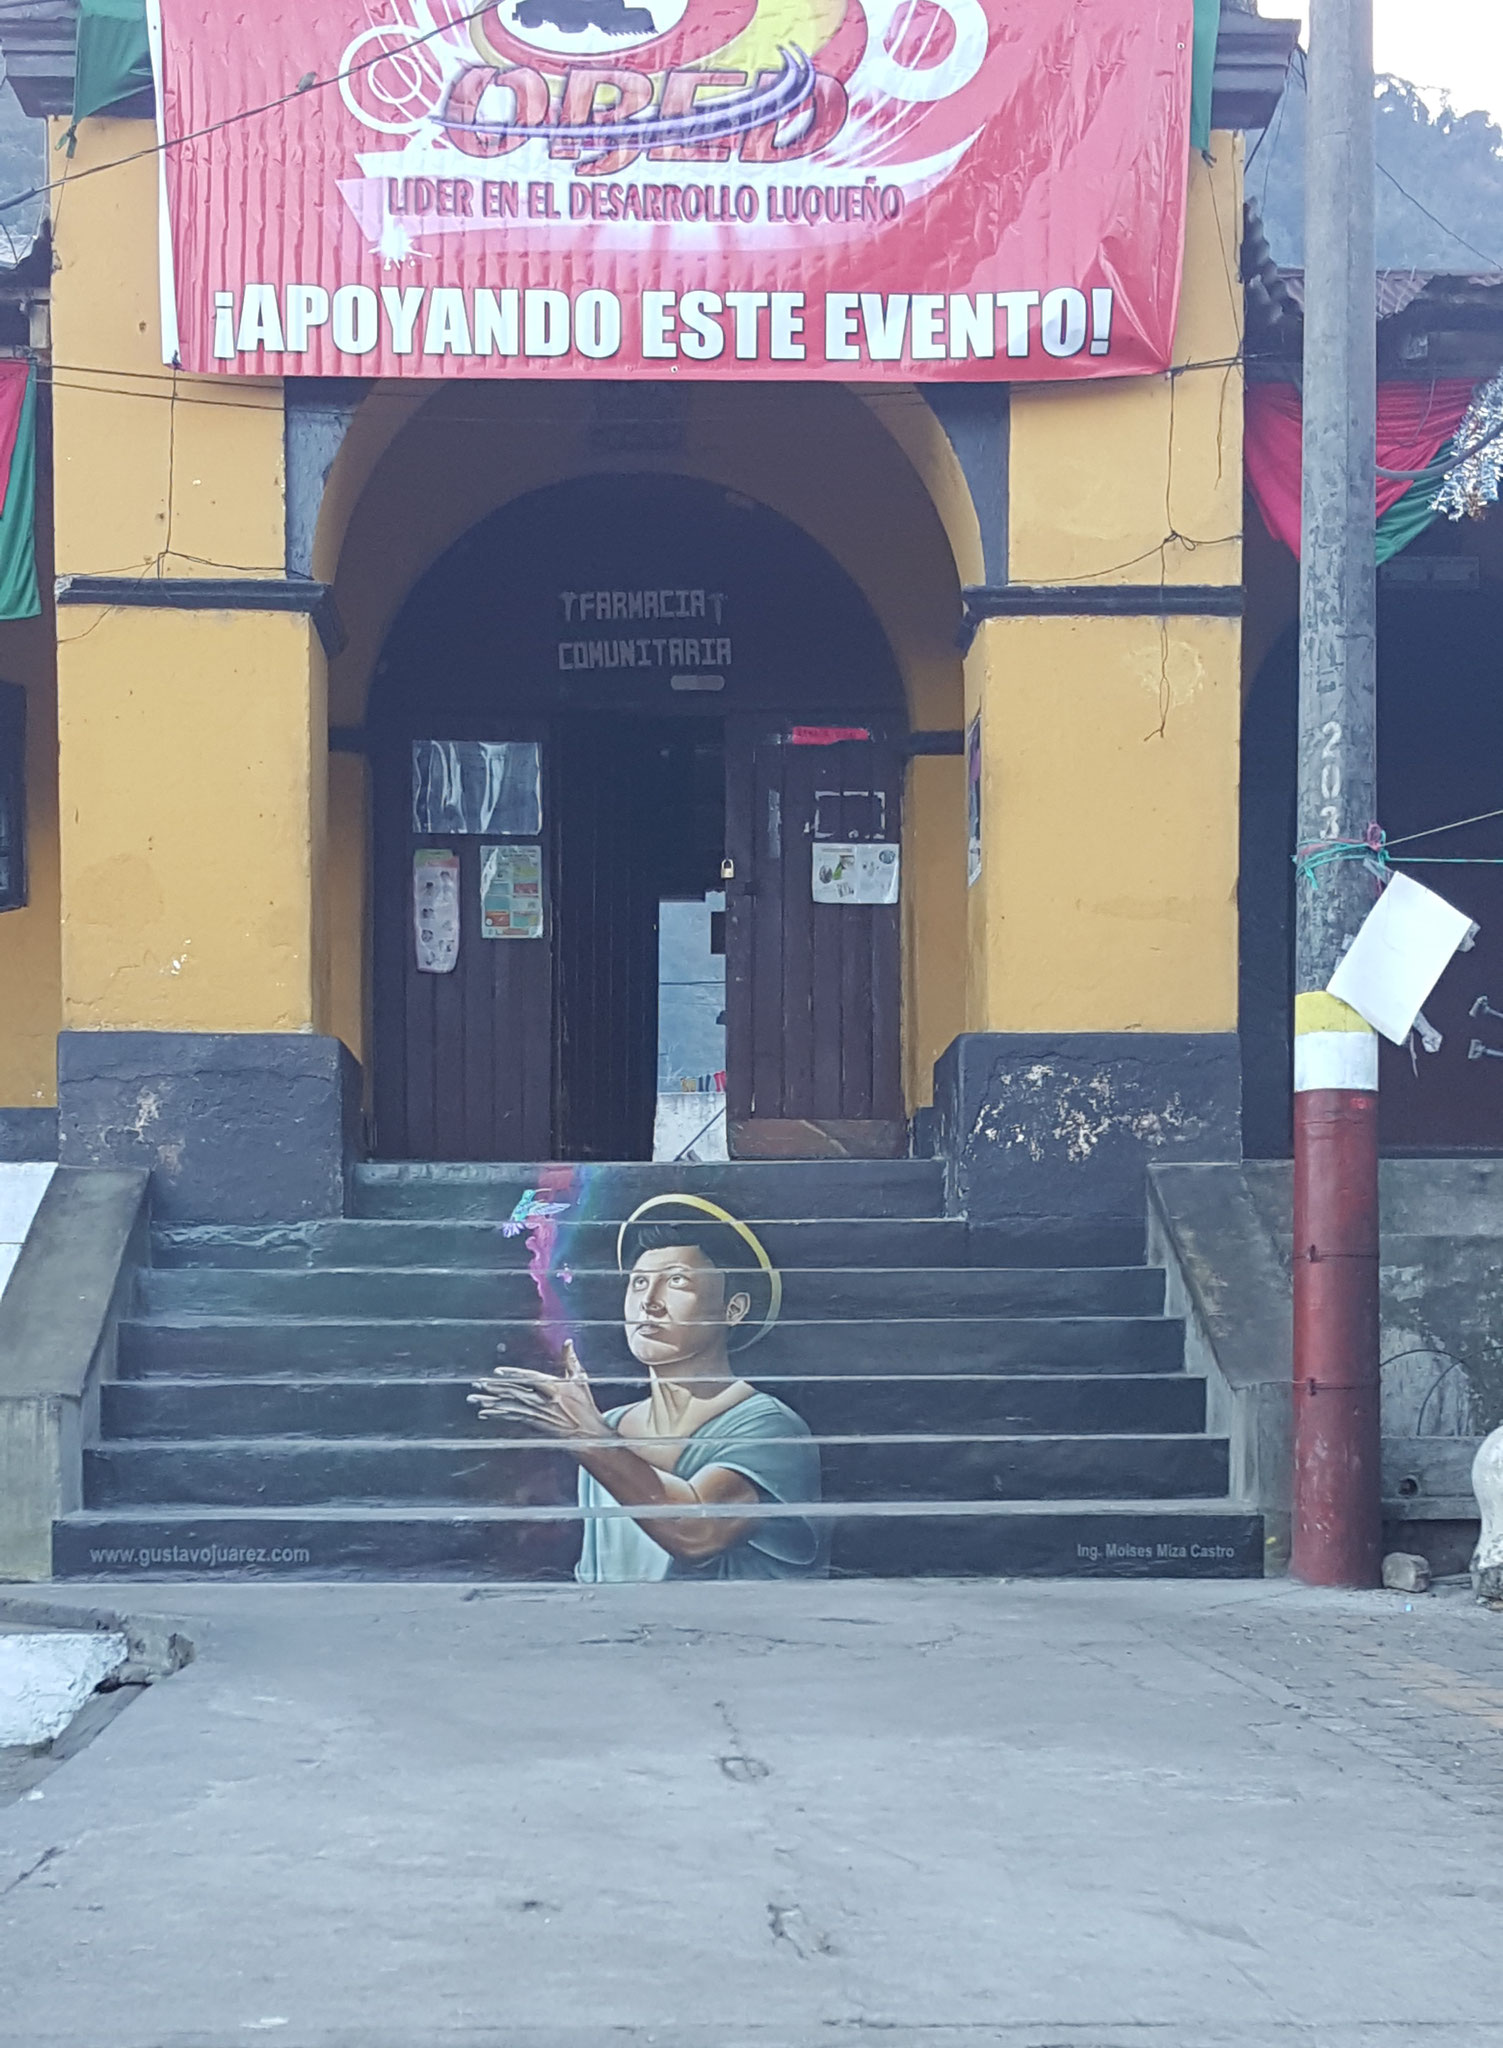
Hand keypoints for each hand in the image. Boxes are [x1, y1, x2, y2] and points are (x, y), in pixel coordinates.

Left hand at [468, 1340, 610, 1440]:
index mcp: (555, 1388)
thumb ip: (571, 1360)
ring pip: (511, 1407)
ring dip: (492, 1403)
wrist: (588, 1433)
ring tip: (475, 1399)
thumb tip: (568, 1341)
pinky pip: (513, 1418)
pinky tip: (485, 1413)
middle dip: (496, 1389)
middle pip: (516, 1393)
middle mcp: (544, 1402)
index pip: (530, 1379)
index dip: (513, 1376)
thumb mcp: (581, 1379)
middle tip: (478, 1384)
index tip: (497, 1372)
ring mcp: (538, 1415)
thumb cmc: (585, 1404)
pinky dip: (498, 1415)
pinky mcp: (535, 1424)